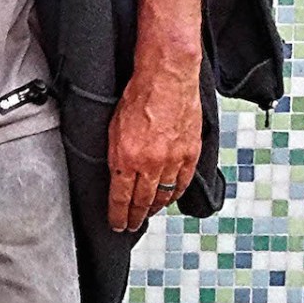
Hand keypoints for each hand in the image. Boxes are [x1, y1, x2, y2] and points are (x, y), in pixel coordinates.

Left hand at [107, 60, 202, 233]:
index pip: (121, 198)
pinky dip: (174, 194)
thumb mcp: (112, 128)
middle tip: (130, 225)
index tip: (116, 224)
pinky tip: (168, 198)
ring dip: (154, 208)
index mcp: (127, 158)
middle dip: (135, 217)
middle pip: (142, 202)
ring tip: (147, 214)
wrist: (167, 77)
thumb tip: (115, 177)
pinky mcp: (190, 152)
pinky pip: (182, 183)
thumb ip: (115, 156)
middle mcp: (151, 164)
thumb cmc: (138, 96)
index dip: (118, 215)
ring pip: (163, 195)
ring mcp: (173, 160)